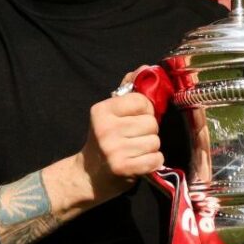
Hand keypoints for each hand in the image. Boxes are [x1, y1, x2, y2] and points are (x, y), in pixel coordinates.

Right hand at [75, 67, 162, 202]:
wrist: (87, 176)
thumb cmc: (104, 139)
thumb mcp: (110, 112)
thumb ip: (128, 89)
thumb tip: (146, 68)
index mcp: (102, 110)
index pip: (142, 101)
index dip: (146, 110)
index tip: (136, 119)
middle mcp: (106, 128)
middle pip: (151, 123)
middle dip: (149, 131)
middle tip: (135, 137)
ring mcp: (114, 149)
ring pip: (155, 141)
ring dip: (151, 147)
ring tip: (136, 150)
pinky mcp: (123, 168)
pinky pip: (155, 159)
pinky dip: (152, 161)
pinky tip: (140, 162)